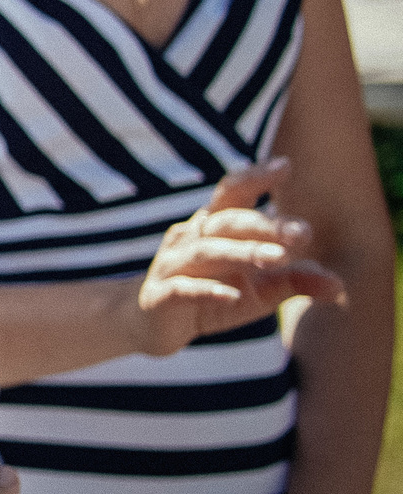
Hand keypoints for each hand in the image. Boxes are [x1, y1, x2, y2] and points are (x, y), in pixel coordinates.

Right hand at [136, 161, 343, 357]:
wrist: (152, 327)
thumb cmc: (210, 297)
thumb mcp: (259, 290)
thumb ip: (295, 281)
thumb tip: (340, 285)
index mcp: (213, 228)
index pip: (231, 194)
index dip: (254, 178)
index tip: (285, 166)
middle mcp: (189, 238)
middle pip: (226, 222)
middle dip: (264, 226)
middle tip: (303, 234)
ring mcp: (171, 266)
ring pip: (205, 251)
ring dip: (241, 252)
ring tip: (276, 259)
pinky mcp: (160, 296)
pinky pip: (183, 289)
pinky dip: (208, 291)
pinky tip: (234, 297)